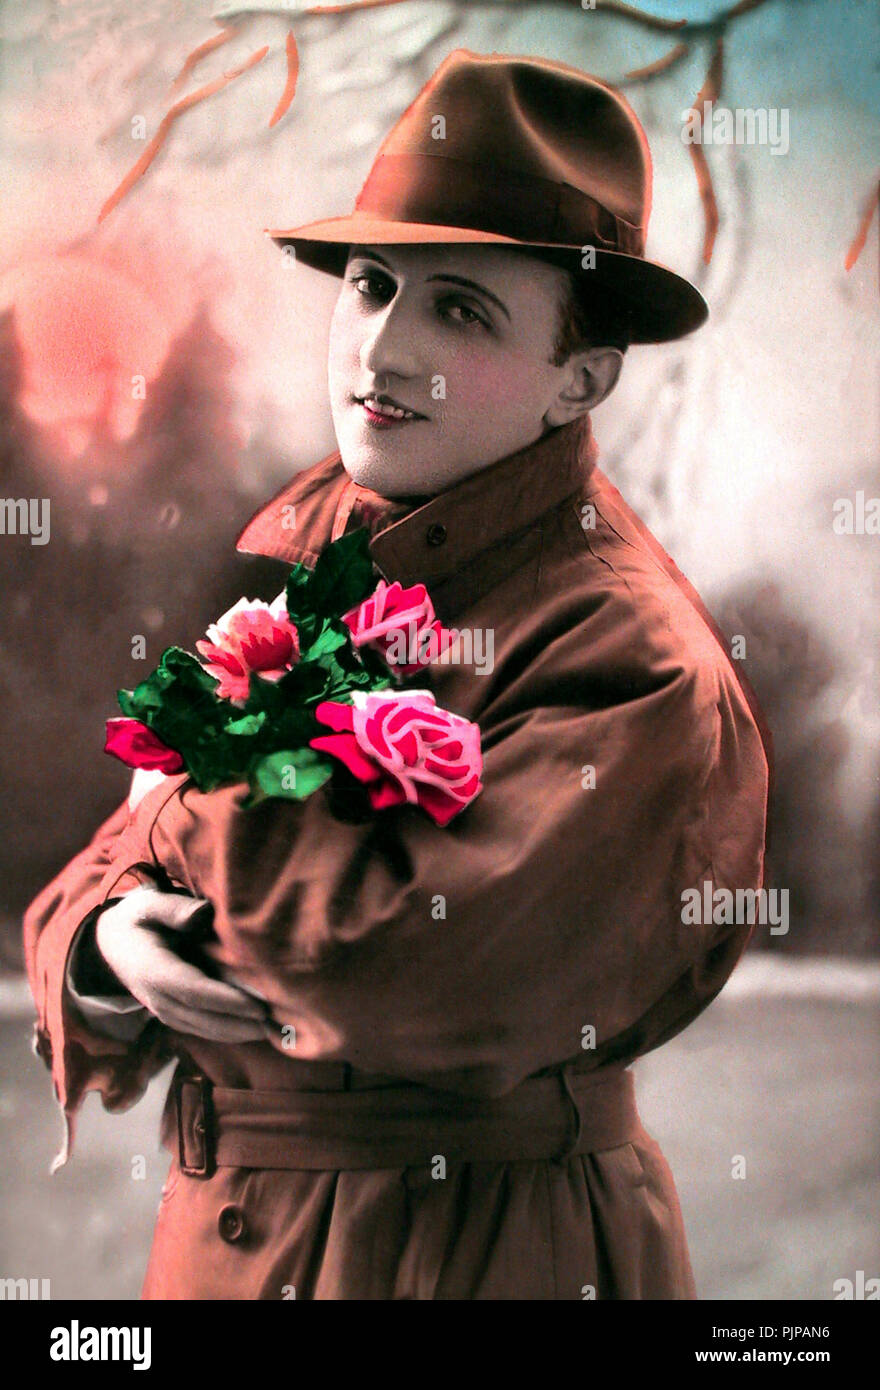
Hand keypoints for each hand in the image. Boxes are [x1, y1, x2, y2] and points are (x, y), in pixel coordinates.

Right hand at [95, 885, 267, 1042]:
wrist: (111, 944)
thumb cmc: (138, 919)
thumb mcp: (150, 905)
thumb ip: (175, 909)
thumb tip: (203, 913)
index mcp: (153, 970)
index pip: (194, 991)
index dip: (226, 1001)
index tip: (257, 1006)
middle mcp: (157, 998)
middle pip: (202, 1017)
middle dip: (240, 1023)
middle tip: (277, 1022)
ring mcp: (162, 1010)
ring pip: (203, 1028)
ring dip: (237, 1032)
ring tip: (273, 1029)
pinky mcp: (171, 1014)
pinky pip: (200, 1028)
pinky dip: (227, 1031)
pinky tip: (252, 1029)